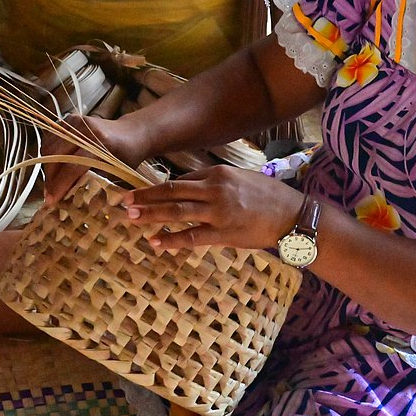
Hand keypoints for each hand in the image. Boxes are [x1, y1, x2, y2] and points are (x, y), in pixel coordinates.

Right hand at [41, 114, 145, 203]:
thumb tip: (69, 202)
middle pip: (55, 156)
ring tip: (51, 183)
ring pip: (48, 147)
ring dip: (47, 167)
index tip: (52, 201)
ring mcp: (76, 121)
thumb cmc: (127, 156)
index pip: (72, 167)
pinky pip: (50, 140)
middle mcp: (86, 129)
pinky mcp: (70, 119)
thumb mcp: (117, 173)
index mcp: (101, 143)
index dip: (60, 186)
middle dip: (49, 178)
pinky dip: (49, 155)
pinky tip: (54, 169)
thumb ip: (96, 184)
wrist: (131, 132)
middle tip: (49, 195)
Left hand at [120, 165, 304, 250]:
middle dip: (145, 197)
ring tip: (131, 216)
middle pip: (172, 191)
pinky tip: (154, 241)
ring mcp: (219, 212)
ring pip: (177, 211)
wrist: (293, 216)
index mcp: (218, 174)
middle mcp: (215, 190)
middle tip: (123, 201)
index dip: (156, 187)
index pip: (180, 179)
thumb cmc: (267, 196)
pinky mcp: (224, 234)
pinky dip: (171, 240)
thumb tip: (188, 187)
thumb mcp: (239, 179)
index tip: (138, 191)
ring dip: (152, 214)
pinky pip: (191, 237)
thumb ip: (213, 183)